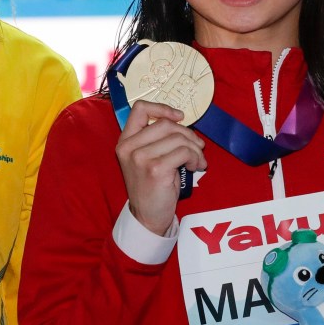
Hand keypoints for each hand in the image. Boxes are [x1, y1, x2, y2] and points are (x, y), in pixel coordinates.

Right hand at [114, 99, 205, 235]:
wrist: (147, 216)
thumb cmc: (151, 186)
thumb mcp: (147, 158)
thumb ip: (157, 139)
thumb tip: (182, 124)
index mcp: (125, 141)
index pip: (140, 109)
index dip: (162, 108)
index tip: (179, 117)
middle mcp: (129, 147)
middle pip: (165, 124)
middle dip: (188, 134)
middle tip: (198, 147)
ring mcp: (140, 158)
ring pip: (178, 138)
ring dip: (195, 148)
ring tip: (198, 160)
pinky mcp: (155, 169)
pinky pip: (183, 152)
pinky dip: (195, 158)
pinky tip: (195, 166)